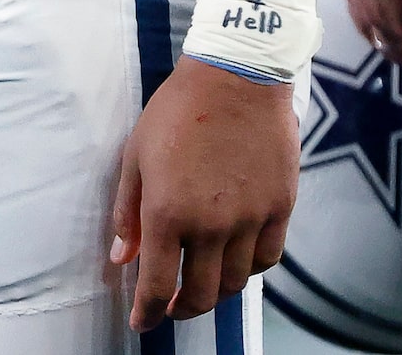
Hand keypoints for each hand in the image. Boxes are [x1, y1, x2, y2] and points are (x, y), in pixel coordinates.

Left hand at [108, 59, 298, 329]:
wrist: (236, 78)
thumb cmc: (177, 111)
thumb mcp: (135, 156)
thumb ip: (127, 211)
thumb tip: (121, 257)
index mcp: (168, 212)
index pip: (158, 284)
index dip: (148, 312)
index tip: (143, 323)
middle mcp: (211, 225)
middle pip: (202, 295)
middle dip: (183, 309)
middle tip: (172, 305)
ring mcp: (250, 219)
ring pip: (237, 282)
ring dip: (217, 291)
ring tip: (202, 281)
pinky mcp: (280, 209)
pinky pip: (267, 258)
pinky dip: (250, 268)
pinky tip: (236, 259)